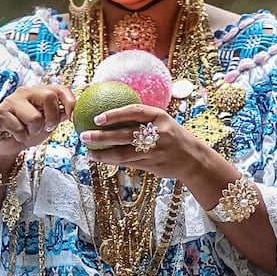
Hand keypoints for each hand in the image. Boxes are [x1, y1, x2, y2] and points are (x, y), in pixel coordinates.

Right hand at [0, 83, 72, 166]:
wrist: (5, 144)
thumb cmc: (27, 131)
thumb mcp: (47, 123)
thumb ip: (59, 115)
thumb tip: (77, 110)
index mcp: (39, 92)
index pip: (61, 88)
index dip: (70, 102)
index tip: (72, 118)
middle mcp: (25, 92)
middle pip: (48, 97)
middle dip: (52, 118)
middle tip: (46, 127)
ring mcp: (11, 101)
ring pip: (34, 117)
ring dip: (34, 131)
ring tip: (27, 132)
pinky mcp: (0, 114)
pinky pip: (19, 129)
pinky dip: (21, 138)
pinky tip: (16, 136)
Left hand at [80, 103, 211, 183]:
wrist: (192, 158)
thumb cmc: (171, 136)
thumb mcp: (162, 122)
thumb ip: (143, 118)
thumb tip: (113, 110)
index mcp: (159, 117)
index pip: (133, 112)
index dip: (114, 114)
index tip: (97, 117)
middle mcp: (157, 133)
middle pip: (124, 135)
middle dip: (101, 136)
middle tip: (84, 135)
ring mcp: (154, 151)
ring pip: (123, 153)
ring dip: (103, 154)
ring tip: (88, 152)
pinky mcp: (152, 165)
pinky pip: (128, 163)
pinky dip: (113, 161)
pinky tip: (101, 159)